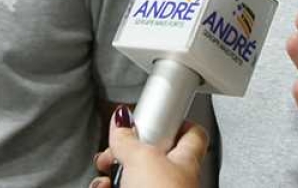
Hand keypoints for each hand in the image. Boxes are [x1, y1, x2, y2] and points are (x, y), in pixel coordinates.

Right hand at [90, 106, 207, 187]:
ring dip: (113, 173)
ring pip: (133, 177)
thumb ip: (129, 138)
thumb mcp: (142, 158)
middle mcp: (175, 181)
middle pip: (152, 156)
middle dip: (127, 152)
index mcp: (186, 161)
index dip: (176, 122)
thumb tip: (122, 119)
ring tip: (105, 172)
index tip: (158, 116)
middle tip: (115, 150)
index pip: (192, 134)